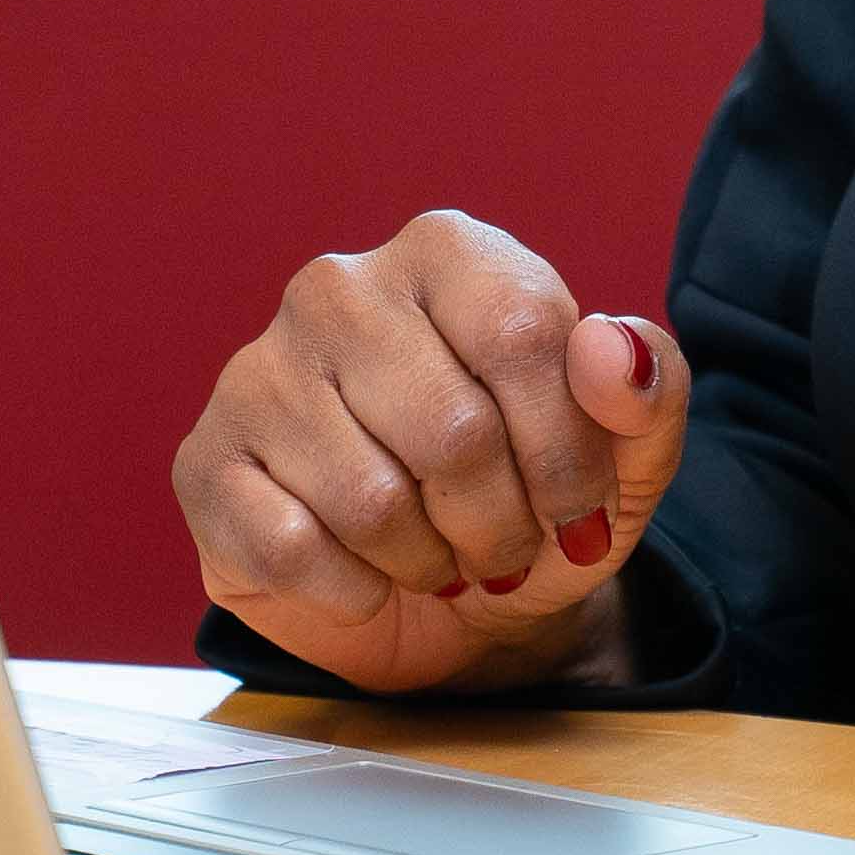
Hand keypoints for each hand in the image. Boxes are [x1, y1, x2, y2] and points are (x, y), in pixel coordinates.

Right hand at [175, 211, 687, 695]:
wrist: (450, 602)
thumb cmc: (532, 498)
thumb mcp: (624, 455)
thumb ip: (648, 388)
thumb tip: (611, 346)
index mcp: (446, 252)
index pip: (520, 334)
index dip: (566, 452)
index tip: (579, 508)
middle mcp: (338, 288)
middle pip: (451, 430)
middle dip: (499, 523)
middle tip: (500, 546)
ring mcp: (259, 371)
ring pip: (370, 500)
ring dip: (429, 561)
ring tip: (436, 554)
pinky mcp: (206, 463)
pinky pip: (289, 547)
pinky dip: (354, 590)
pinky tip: (365, 574)